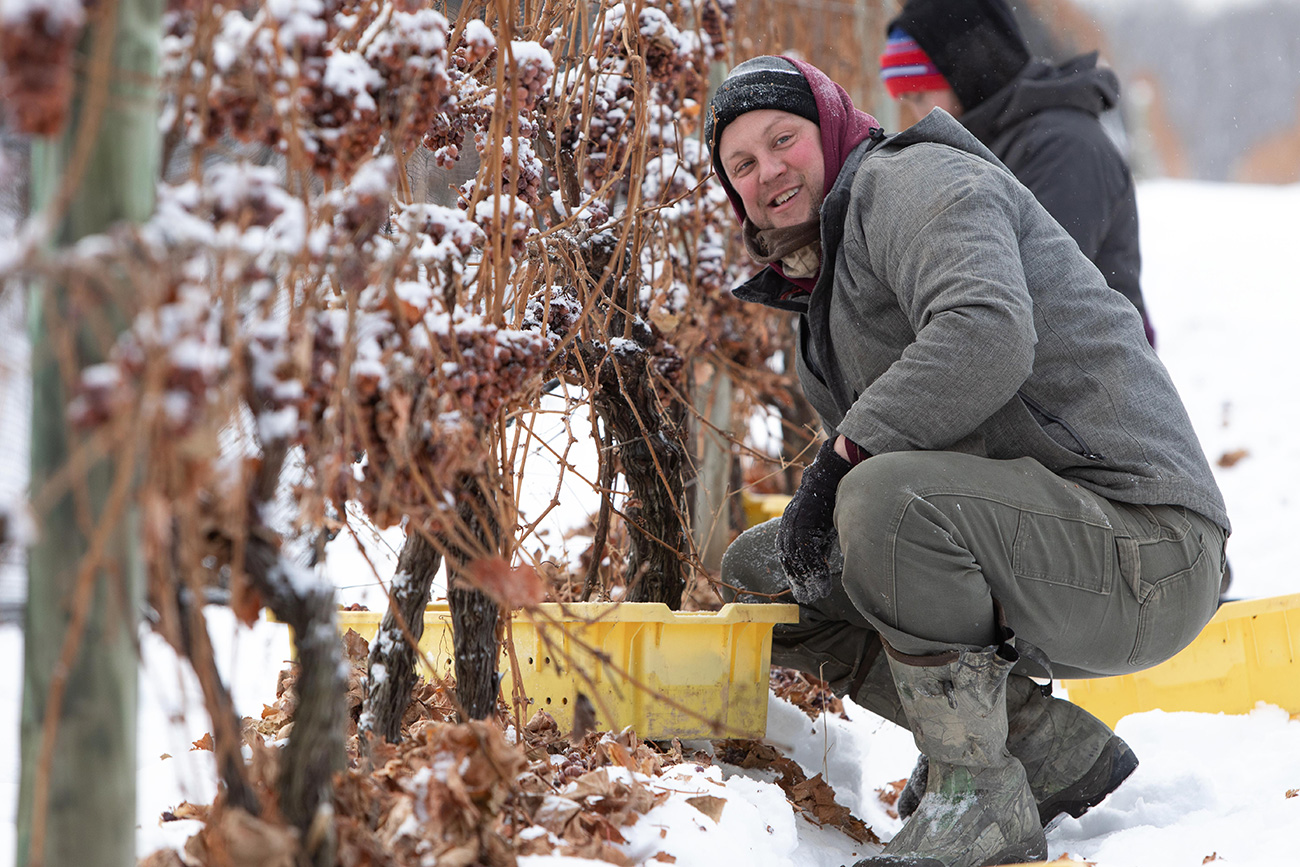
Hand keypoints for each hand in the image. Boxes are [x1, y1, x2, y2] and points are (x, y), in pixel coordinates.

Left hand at [778, 438, 852, 602]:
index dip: (794, 574)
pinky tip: (822, 575)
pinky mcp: (803, 517)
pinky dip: (813, 564)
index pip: (787, 555)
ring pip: (796, 555)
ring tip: (818, 591)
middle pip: (788, 558)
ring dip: (807, 576)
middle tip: (809, 596)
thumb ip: (818, 542)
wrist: (833, 471)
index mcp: (790, 525)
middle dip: (798, 578)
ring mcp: (794, 520)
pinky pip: (805, 547)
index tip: (802, 590)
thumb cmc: (831, 498)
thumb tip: (821, 565)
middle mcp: (788, 523)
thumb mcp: (822, 524)